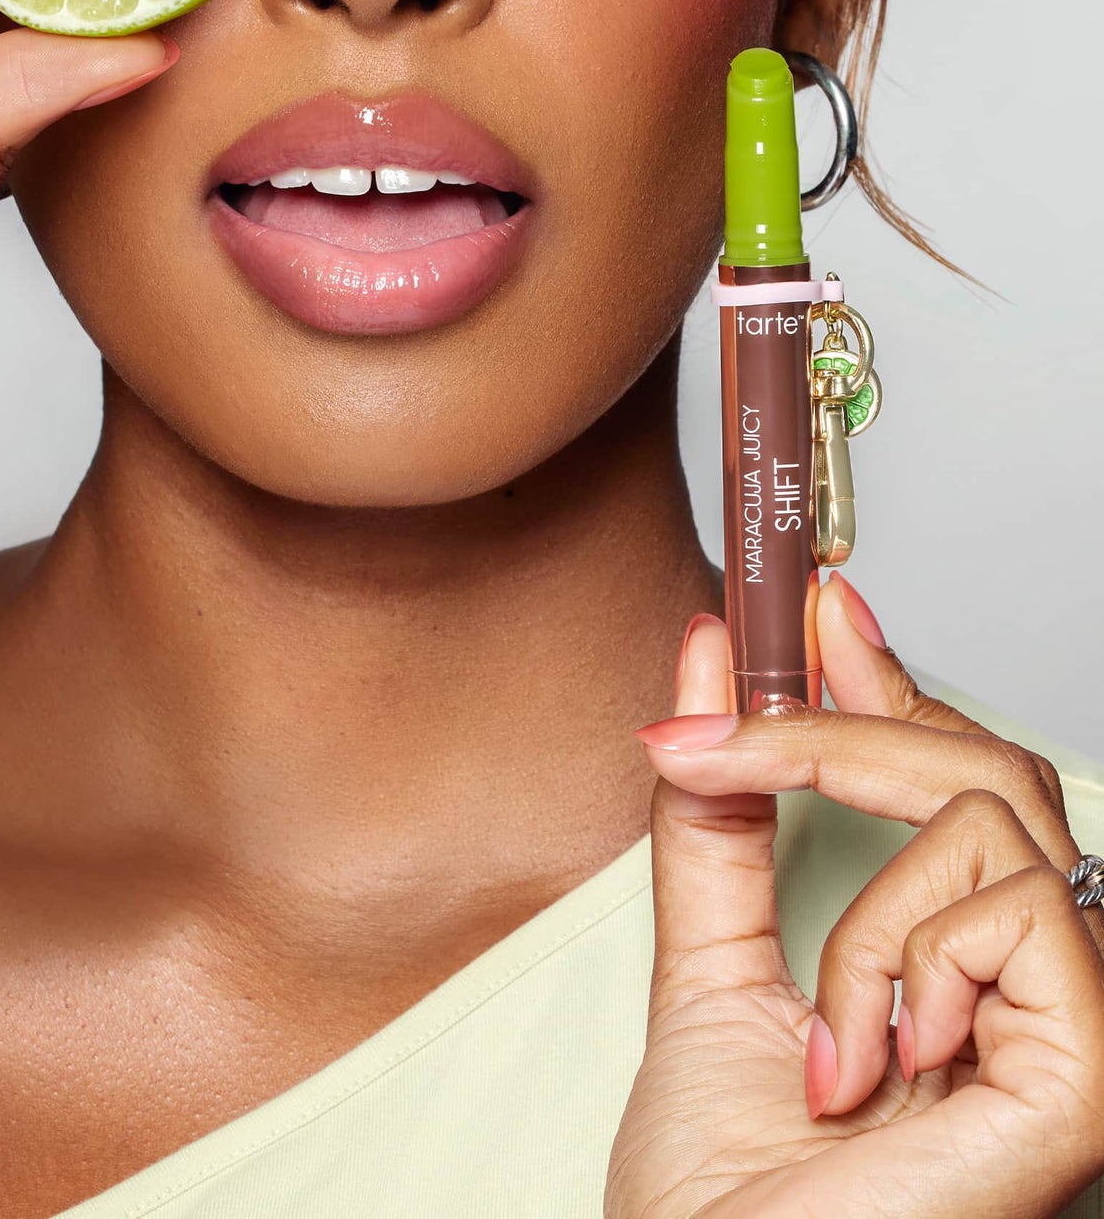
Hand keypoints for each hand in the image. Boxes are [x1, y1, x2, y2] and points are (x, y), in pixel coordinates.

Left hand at [606, 578, 1103, 1217]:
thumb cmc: (725, 1195)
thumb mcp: (703, 962)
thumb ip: (710, 825)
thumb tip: (701, 666)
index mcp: (948, 963)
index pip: (949, 782)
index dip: (890, 681)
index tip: (816, 605)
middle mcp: (1025, 985)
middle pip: (983, 769)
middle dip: (839, 729)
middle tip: (728, 736)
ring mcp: (1069, 1025)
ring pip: (988, 819)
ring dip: (861, 921)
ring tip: (823, 1051)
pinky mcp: (1089, 1071)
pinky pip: (1014, 914)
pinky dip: (905, 969)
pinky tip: (873, 1070)